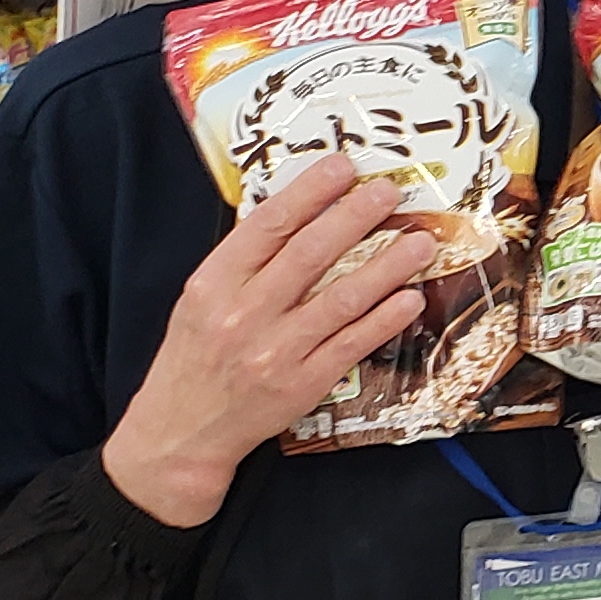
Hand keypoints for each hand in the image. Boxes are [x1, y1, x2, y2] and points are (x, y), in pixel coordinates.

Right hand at [102, 155, 435, 527]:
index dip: (310, 192)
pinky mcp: (303, 384)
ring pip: (341, 299)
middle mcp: (244, 313)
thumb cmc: (196, 356)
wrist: (181, 432)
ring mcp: (276, 351)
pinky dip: (385, 319)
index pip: (269, 225)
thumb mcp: (201, 299)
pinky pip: (353, 344)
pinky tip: (410, 298)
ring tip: (420, 242)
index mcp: (214, 283)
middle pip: (310, 254)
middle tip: (390, 192)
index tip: (343, 167)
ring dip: (387, 267)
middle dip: (355, 218)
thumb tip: (300, 211)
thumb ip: (244, 261)